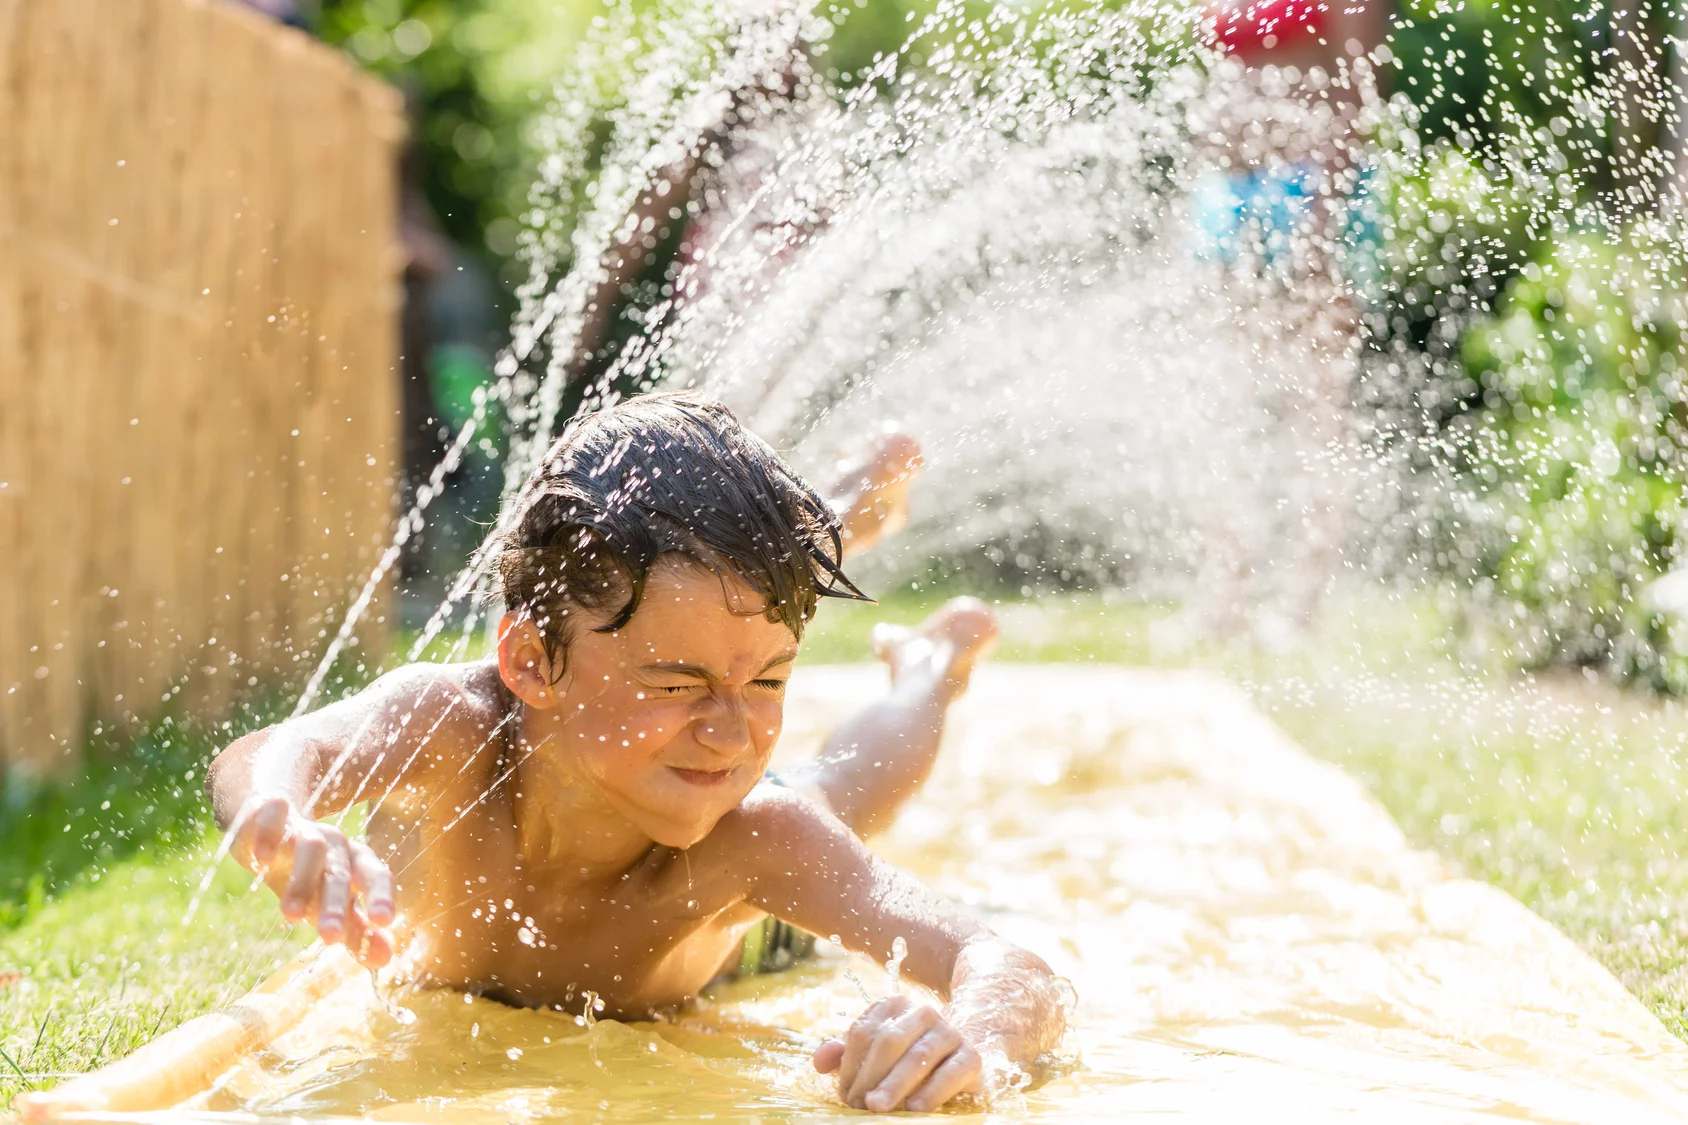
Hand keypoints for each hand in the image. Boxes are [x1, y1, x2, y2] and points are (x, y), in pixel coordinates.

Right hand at [229, 794, 395, 967]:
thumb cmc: (307, 872)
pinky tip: (263, 858)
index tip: (384, 922)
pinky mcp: (270, 812)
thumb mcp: (329, 901)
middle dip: (336, 904)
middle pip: (341, 872)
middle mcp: (334, 843)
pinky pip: (274, 814)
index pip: (376, 877)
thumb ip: (356, 930)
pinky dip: (270, 833)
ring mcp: (303, 827)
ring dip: (302, 880)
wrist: (271, 822)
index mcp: (355, 863)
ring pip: (310, 848)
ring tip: (291, 915)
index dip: (382, 897)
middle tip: (331, 938)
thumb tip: (384, 959)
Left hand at [812, 995, 982, 1112]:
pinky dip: (932, 1092)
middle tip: (858, 1105)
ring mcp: (949, 1032)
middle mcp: (923, 1012)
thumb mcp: (874, 1053)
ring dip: (894, 1085)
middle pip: (889, 1041)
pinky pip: (951, 1073)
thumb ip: (845, 1055)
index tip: (844, 1094)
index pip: (864, 1032)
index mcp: (894, 1005)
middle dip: (870, 1076)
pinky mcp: (971, 1056)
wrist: (959, 1060)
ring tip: (877, 1108)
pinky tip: (915, 1109)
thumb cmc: (906, 1058)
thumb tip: (820, 1061)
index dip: (850, 1066)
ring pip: (917, 1057)